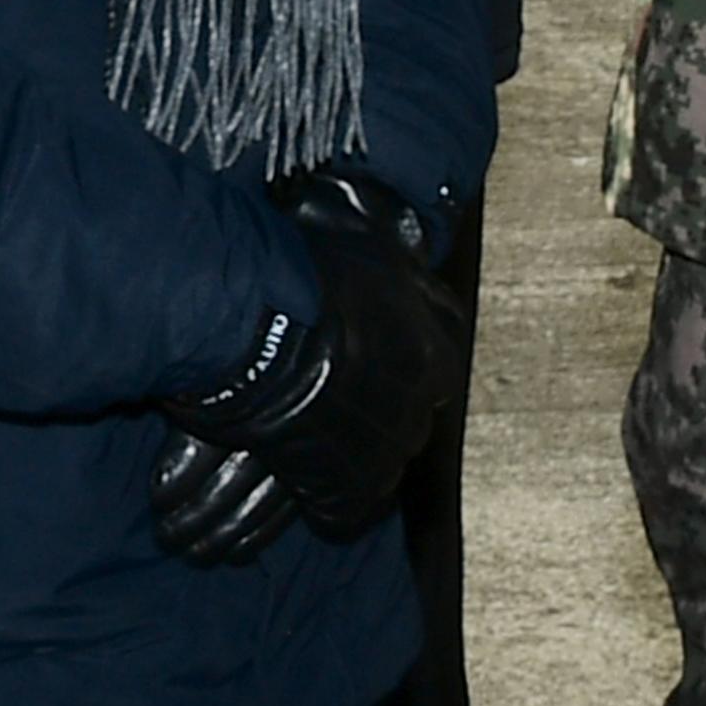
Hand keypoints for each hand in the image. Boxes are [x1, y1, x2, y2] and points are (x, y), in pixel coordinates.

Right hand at [149, 172, 465, 566]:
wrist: (262, 327)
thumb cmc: (301, 268)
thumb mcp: (353, 230)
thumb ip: (375, 232)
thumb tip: (376, 201)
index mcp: (436, 340)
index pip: (443, 352)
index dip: (412, 352)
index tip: (388, 355)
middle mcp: (426, 394)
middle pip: (414, 409)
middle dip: (384, 405)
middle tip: (338, 400)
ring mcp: (390, 442)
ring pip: (383, 458)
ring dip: (355, 453)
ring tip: (314, 444)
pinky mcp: (352, 484)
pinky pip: (347, 504)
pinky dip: (326, 499)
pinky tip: (300, 485)